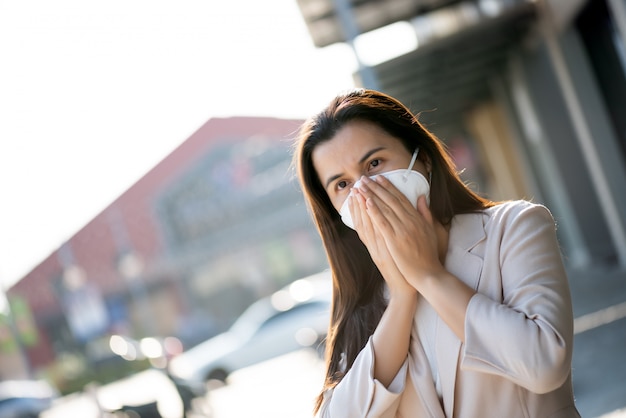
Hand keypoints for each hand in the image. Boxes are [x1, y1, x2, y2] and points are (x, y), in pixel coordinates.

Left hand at [357, 175, 444, 289]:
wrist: (428, 274)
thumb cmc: (429, 254)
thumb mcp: (431, 230)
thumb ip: (426, 213)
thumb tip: (422, 197)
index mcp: (417, 218)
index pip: (400, 198)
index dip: (389, 187)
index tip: (379, 178)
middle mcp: (409, 221)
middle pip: (390, 200)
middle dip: (376, 188)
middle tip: (364, 178)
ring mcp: (402, 230)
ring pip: (384, 209)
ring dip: (371, 196)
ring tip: (360, 186)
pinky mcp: (394, 240)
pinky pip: (382, 223)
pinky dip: (374, 212)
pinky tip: (366, 202)